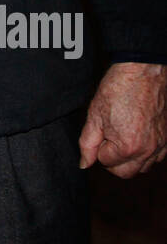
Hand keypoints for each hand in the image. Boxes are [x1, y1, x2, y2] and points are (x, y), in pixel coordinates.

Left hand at [78, 62, 166, 177]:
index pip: (106, 162)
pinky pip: (157, 157)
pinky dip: (146, 153)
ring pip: (143, 167)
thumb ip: (87, 144)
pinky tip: (137, 137)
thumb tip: (84, 164)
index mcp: (127, 147)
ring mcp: (160, 145)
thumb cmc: (118, 89)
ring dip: (130, 159)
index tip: (102, 130)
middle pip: (126, 173)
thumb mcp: (95, 116)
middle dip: (113, 160)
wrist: (143, 70)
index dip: (99, 148)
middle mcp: (147, 150)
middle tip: (108, 139)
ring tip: (123, 137)